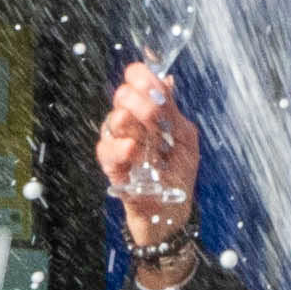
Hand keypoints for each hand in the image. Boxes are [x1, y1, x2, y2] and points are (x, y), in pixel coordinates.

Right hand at [95, 59, 199, 267]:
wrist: (170, 213)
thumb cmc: (178, 174)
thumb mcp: (184, 138)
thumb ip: (173, 111)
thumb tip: (168, 80)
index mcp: (147, 112)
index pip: (135, 82)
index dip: (140, 76)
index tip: (150, 82)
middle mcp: (129, 124)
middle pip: (122, 97)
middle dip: (139, 100)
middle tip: (154, 114)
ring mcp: (118, 145)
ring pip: (113, 121)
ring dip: (129, 121)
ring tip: (144, 134)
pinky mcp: (112, 168)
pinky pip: (106, 151)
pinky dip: (119, 148)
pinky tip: (132, 149)